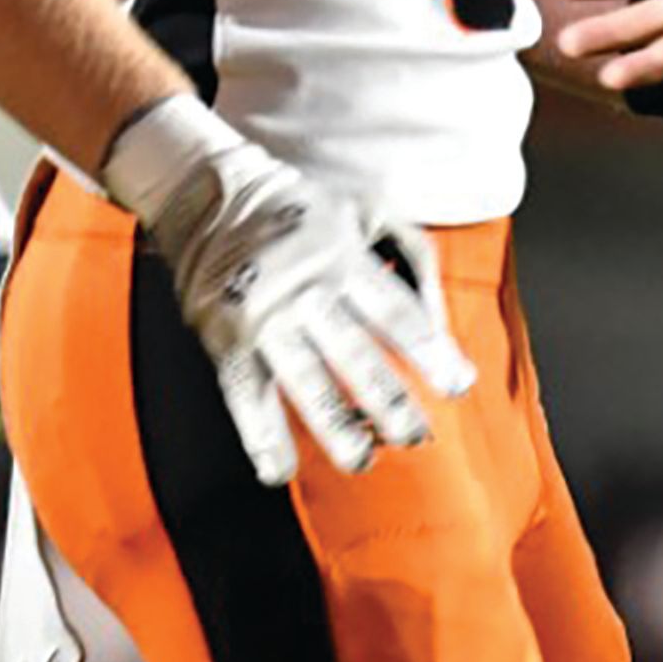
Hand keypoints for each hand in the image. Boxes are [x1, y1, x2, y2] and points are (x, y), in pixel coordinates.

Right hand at [99, 96, 475, 485]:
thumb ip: (414, 259)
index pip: (396, 314)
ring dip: (336, 430)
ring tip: (361, 460)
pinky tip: (278, 470)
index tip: (456, 386)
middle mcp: (303, 289)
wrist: (205, 191)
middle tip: (415, 437)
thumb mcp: (367, 210)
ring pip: (304, 384)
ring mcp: (261, 316)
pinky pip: (243, 396)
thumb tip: (439, 324)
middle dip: (390, 403)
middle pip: (356, 357)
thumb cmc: (300, 208)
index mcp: (342, 256)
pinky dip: (260, 436)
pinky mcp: (223, 337)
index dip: (431, 352)